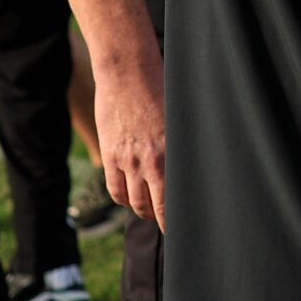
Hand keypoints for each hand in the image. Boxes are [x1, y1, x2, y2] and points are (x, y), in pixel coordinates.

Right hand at [95, 53, 168, 225]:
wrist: (126, 71)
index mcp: (171, 153)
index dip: (177, 219)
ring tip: (149, 211)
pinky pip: (115, 189)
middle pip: (154, 205)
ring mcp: (127, 160)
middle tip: (168, 223)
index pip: (174, 200)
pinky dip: (124, 198)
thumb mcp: (179, 118)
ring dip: (142, 210)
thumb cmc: (159, 88)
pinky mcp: (110, 154)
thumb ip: (181, 146)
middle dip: (161, 219)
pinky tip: (130, 197)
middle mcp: (149, 161)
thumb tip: (190, 167)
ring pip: (133, 200)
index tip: (185, 229)